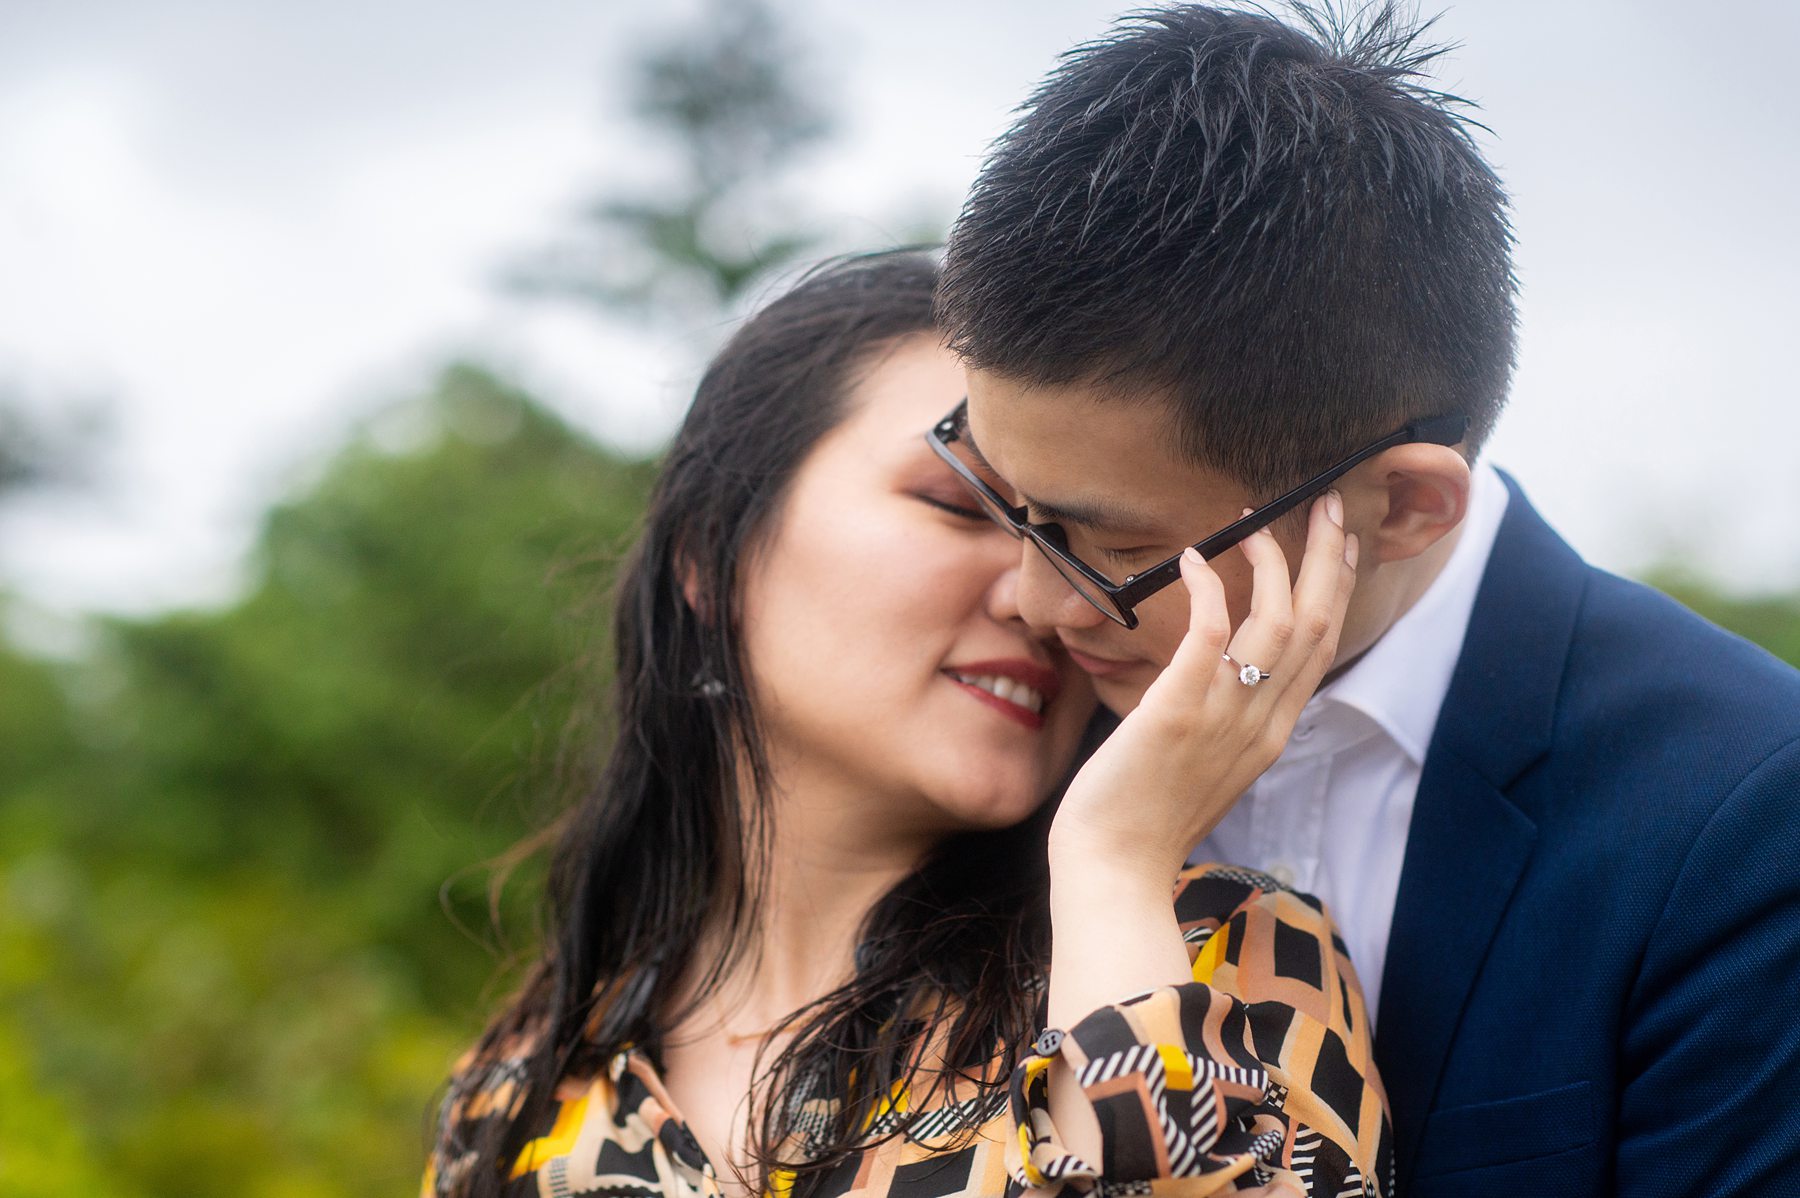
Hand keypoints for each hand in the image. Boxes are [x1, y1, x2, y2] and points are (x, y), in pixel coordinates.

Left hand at [1047, 491, 1359, 882]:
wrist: (1114, 868)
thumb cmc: (1144, 817)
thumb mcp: (1207, 765)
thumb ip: (1227, 719)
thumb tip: (1222, 674)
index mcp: (1271, 734)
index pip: (1322, 648)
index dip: (1335, 588)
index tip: (1338, 543)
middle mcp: (1260, 723)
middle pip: (1317, 625)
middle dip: (1326, 558)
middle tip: (1323, 503)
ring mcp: (1222, 718)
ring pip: (1277, 623)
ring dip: (1272, 562)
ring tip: (1253, 519)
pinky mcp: (1176, 714)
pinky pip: (1209, 637)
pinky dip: (1208, 591)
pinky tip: (1193, 558)